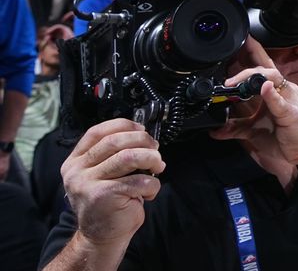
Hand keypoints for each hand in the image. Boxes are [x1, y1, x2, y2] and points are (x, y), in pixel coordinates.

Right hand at [62, 119, 164, 246]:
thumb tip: (144, 136)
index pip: (96, 132)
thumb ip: (113, 155)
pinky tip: (149, 192)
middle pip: (116, 142)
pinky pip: (138, 181)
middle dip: (143, 141)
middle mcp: (76, 171)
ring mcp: (87, 183)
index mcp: (75, 161)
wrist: (101, 236)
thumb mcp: (103, 174)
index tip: (141, 128)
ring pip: (128, 157)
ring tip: (158, 166)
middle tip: (155, 150)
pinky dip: (152, 184)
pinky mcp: (103, 195)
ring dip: (151, 159)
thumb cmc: (108, 202)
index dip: (123, 125)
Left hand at [211, 42, 297, 173]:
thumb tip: (215, 129)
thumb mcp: (255, 132)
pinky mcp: (291, 113)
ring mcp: (288, 99)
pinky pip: (280, 102)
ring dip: (252, 77)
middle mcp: (282, 90)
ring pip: (272, 78)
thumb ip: (236, 128)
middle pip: (265, 68)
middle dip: (247, 65)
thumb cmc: (287, 136)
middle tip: (228, 76)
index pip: (263, 67)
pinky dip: (271, 95)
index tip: (244, 39)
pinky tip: (265, 88)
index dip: (255, 52)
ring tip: (236, 82)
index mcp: (275, 91)